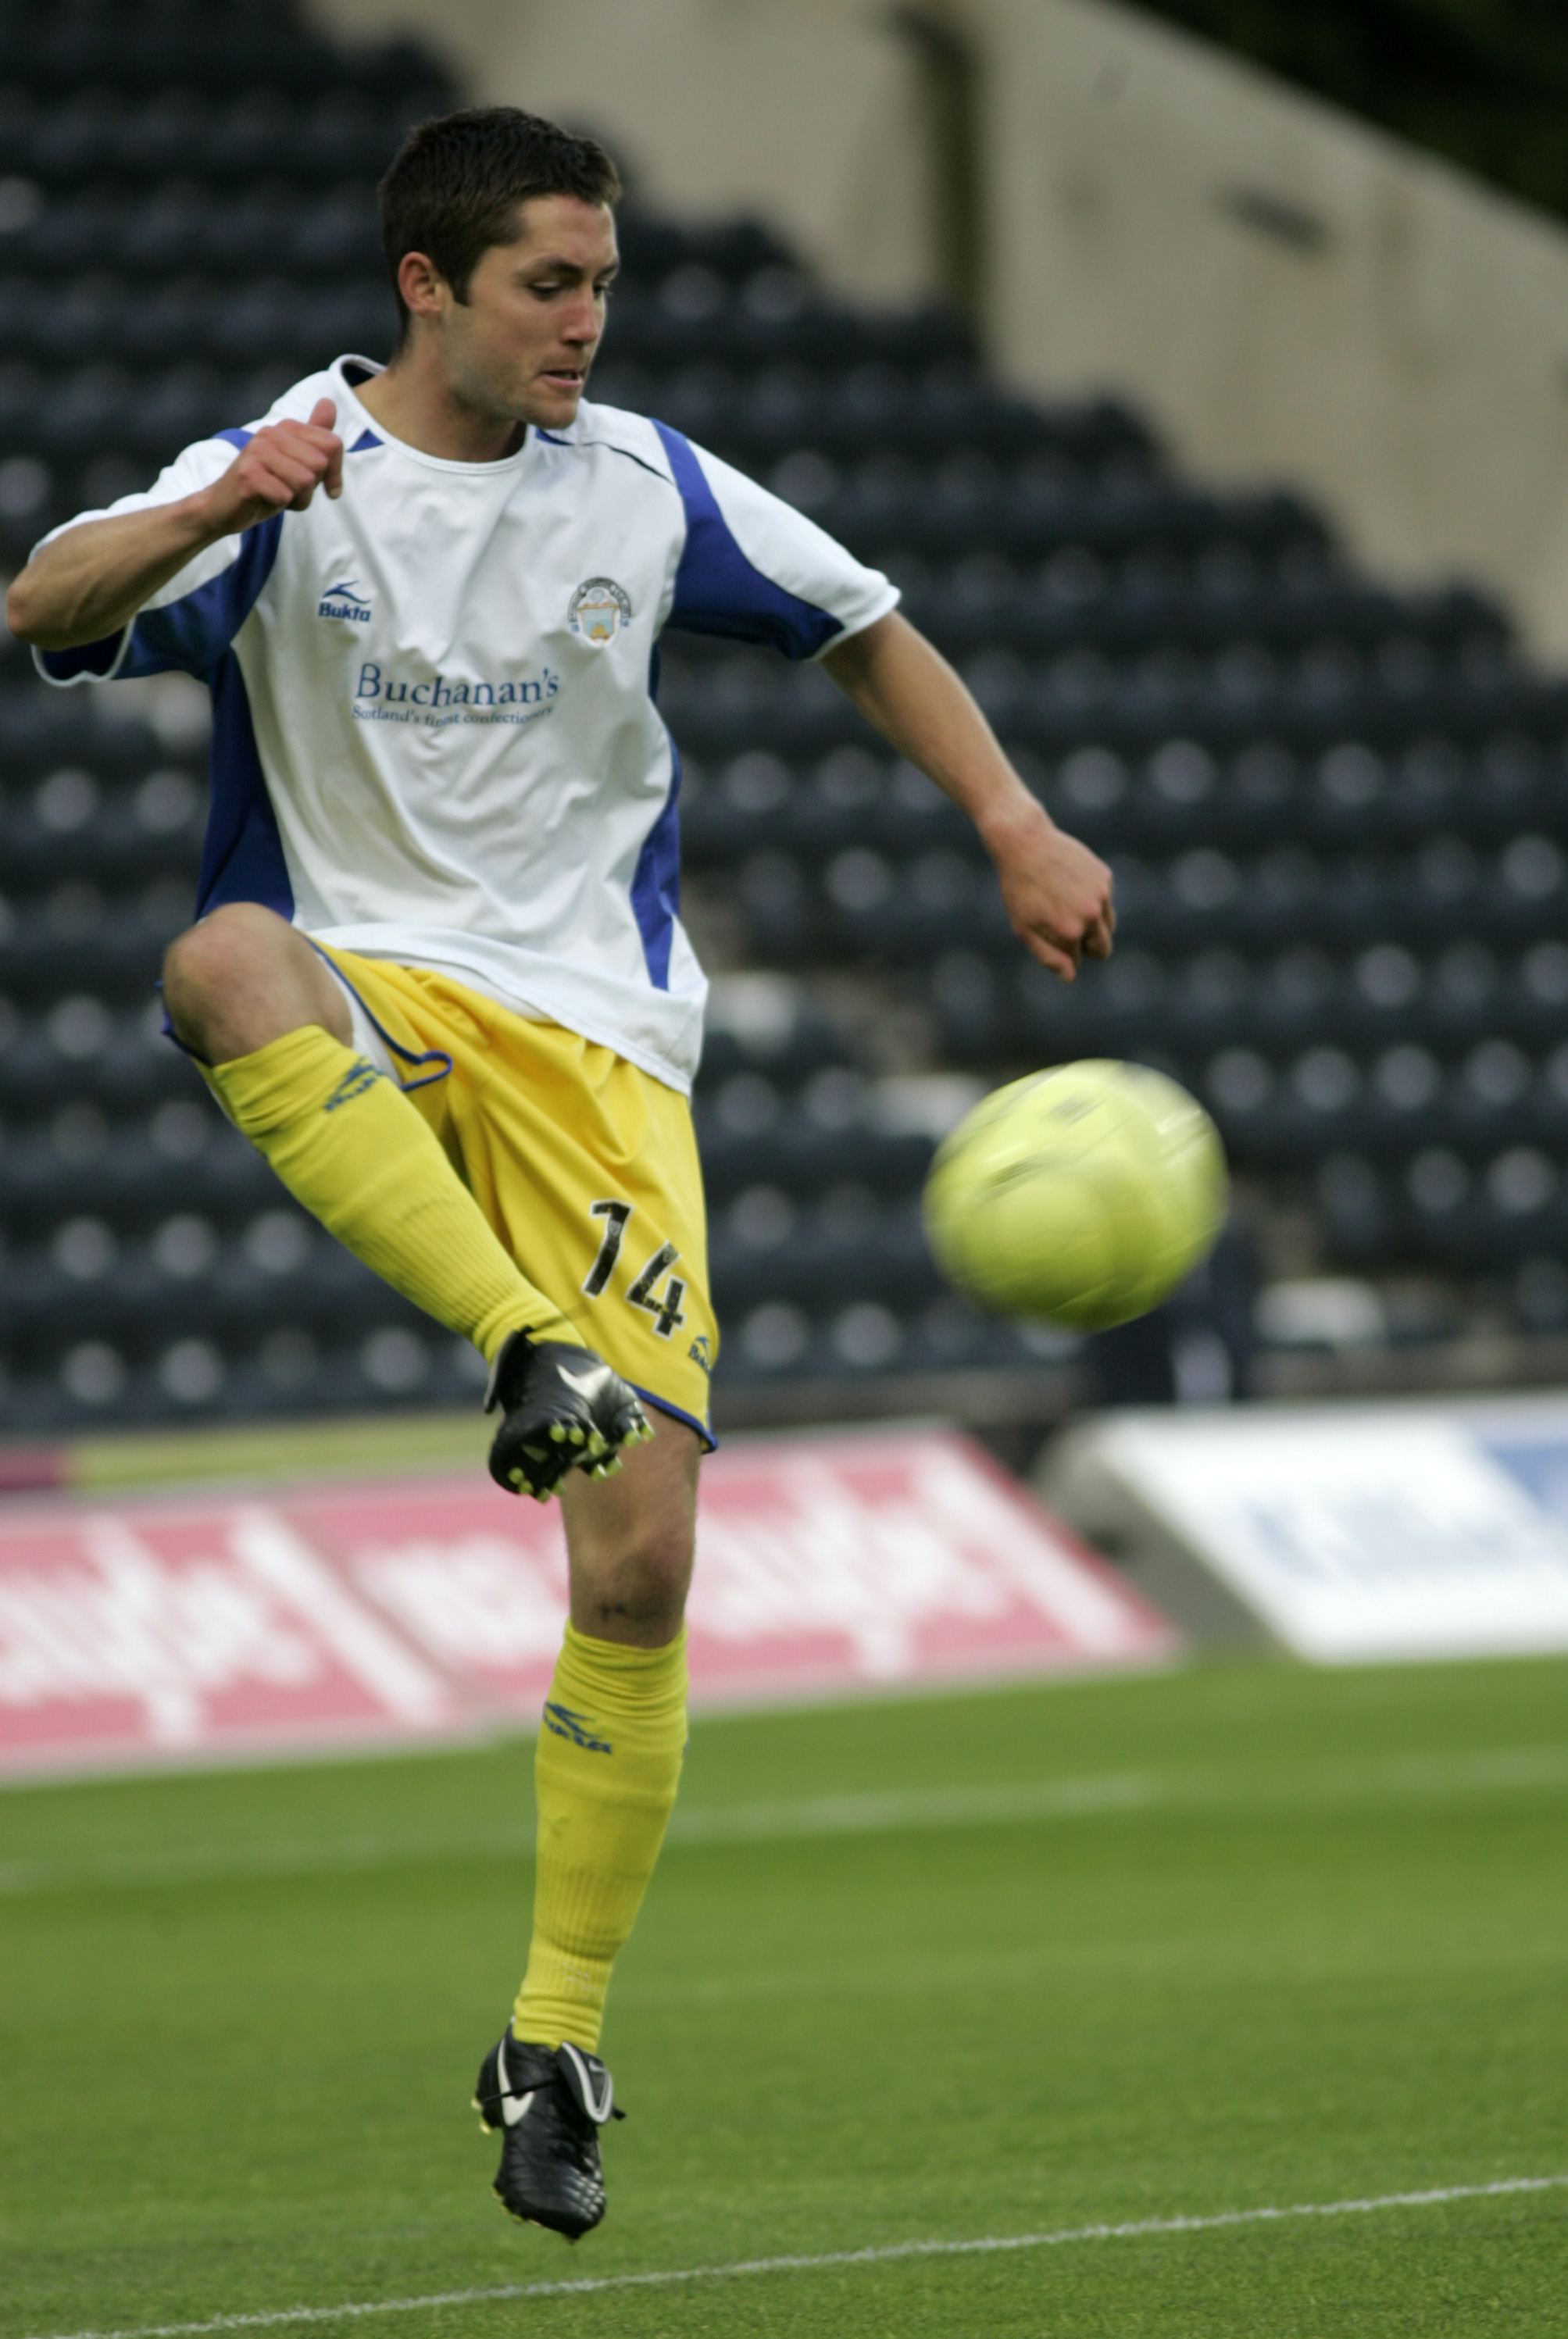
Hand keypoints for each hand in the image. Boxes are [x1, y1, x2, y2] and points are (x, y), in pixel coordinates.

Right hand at [200, 398, 343, 533]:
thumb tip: (329, 402)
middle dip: (311, 488)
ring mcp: (257, 451)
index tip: (326, 487)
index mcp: (286, 427)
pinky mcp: (247, 473)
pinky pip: (285, 495)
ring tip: (276, 494)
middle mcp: (270, 432)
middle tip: (289, 489)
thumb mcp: (298, 463)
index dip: (335, 473)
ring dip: (297, 499)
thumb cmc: (266, 486)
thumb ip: (316, 436)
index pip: (333, 444)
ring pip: (304, 480)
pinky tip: (264, 499)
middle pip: (320, 464)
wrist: (224, 506)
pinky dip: (279, 505)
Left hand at [986, 797, 1114, 982]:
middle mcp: (1091, 914)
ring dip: (1092, 922)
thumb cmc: (1020, 889)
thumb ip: (1048, 957)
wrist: (1025, 842)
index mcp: (1071, 932)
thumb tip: (1071, 977)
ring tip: (1064, 904)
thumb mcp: (1025, 928)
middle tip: (1063, 926)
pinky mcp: (1105, 876)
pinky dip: (1091, 897)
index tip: (1048, 933)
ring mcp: (1101, 894)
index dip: (1064, 951)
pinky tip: (1069, 882)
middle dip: (1088, 945)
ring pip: (1108, 924)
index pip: (1079, 959)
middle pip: (1103, 947)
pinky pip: (1104, 899)